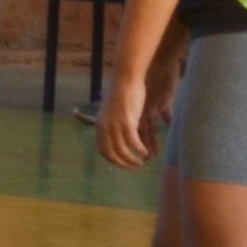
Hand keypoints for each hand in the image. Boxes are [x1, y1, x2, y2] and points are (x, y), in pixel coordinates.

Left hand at [96, 54, 166, 172]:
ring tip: (142, 162)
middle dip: (123, 163)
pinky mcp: (127, 122)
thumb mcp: (114, 111)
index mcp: (100, 125)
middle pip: (112, 153)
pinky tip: (146, 152)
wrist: (126, 79)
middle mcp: (104, 127)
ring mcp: (115, 125)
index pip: (103, 150)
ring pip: (123, 150)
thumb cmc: (123, 93)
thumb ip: (114, 124)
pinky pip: (133, 142)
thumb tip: (118, 137)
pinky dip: (139, 149)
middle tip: (135, 167)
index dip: (113, 160)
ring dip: (133, 159)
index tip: (123, 164)